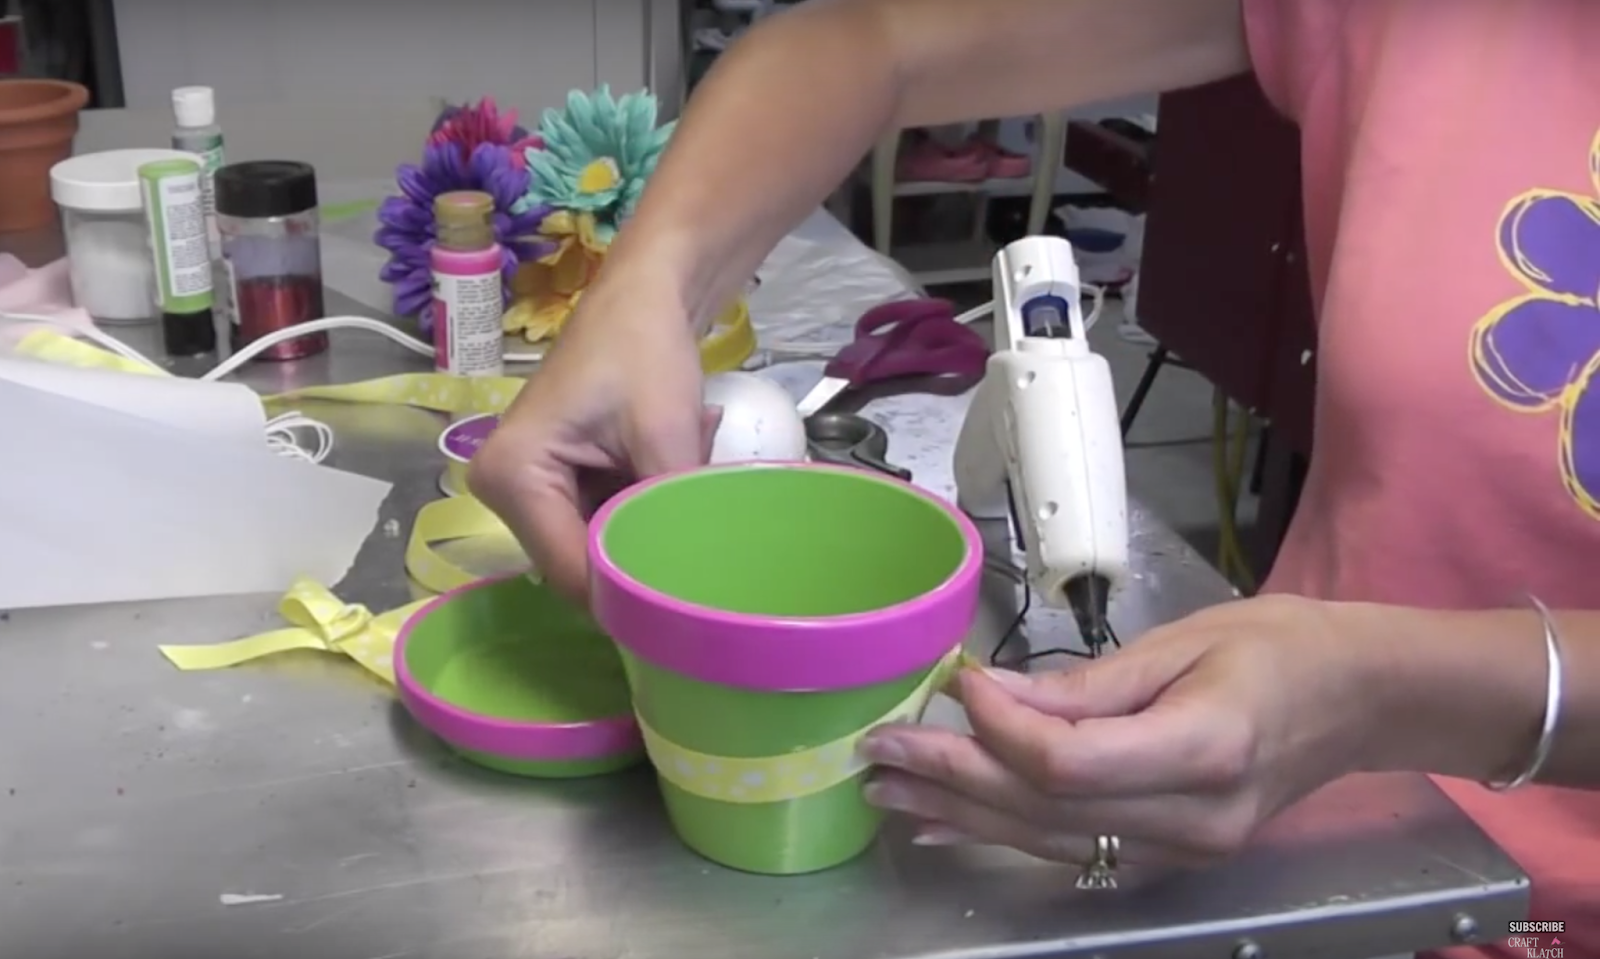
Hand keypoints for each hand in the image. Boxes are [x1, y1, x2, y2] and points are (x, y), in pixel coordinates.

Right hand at [468, 278, 717, 601]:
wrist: (645, 293)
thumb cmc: (647, 351)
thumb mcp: (667, 440)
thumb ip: (667, 518)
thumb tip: (687, 590)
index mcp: (511, 477)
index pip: (572, 573)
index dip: (629, 594)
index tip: (687, 599)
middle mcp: (500, 490)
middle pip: (578, 566)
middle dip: (638, 553)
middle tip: (699, 523)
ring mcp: (522, 487)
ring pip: (593, 547)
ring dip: (642, 526)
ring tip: (682, 474)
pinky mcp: (547, 481)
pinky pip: (596, 522)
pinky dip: (637, 506)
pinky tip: (666, 467)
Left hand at [860, 595, 1379, 869]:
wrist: (1358, 701)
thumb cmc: (1280, 649)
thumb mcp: (1184, 642)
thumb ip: (1084, 683)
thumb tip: (989, 693)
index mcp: (1204, 750)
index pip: (1067, 761)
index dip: (998, 728)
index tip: (954, 684)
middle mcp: (1191, 820)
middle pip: (1042, 809)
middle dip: (950, 779)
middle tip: (879, 753)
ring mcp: (1181, 852)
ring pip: (1046, 841)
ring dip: (959, 816)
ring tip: (890, 794)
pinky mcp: (1170, 859)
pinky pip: (1070, 854)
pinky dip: (1003, 835)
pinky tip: (949, 827)